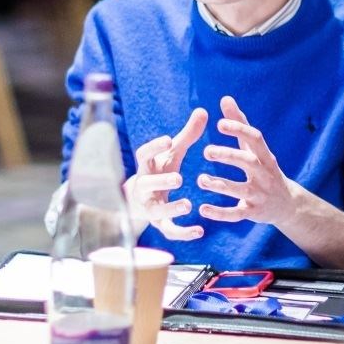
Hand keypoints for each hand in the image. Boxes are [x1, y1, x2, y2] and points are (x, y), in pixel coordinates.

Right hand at [125, 107, 206, 240]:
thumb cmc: (160, 171)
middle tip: (178, 177)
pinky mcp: (158, 223)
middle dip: (160, 181)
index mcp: (147, 166)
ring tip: (187, 204)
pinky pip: (168, 230)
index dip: (154, 147)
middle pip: (146, 184)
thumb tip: (203, 110)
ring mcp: (150, 206)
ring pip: (156, 210)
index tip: (168, 139)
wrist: (140, 201)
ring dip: (170, 208)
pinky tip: (200, 231)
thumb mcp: (172, 153)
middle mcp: (144, 187)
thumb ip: (187, 135)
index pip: (144, 155)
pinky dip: (182, 233)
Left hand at [198, 96, 301, 228]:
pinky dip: (220, 213)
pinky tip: (203, 209)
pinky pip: (236, 214)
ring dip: (220, 185)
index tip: (220, 123)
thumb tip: (225, 98)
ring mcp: (259, 194)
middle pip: (248, 163)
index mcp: (264, 155)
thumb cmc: (265, 168)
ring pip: (240, 190)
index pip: (255, 138)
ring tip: (200, 180)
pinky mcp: (253, 212)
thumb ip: (240, 124)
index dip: (239, 130)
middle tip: (206, 151)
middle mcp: (264, 173)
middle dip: (228, 156)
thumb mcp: (256, 148)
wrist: (288, 204)